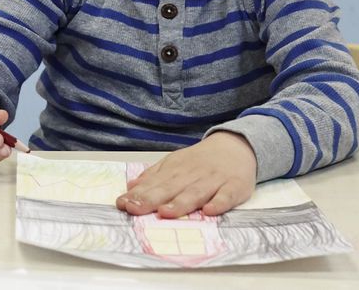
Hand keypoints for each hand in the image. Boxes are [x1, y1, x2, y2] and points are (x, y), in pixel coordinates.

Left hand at [117, 131, 257, 217]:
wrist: (236, 146)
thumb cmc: (200, 161)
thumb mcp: (175, 163)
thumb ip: (153, 176)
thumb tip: (131, 187)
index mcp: (175, 168)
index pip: (154, 183)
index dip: (138, 194)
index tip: (122, 204)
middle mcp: (192, 174)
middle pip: (170, 187)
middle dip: (151, 199)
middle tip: (135, 209)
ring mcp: (214, 180)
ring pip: (196, 192)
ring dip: (181, 203)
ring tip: (165, 212)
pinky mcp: (234, 186)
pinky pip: (226, 196)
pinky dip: (219, 203)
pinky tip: (209, 211)